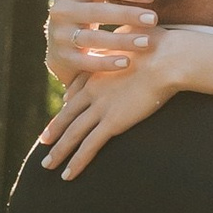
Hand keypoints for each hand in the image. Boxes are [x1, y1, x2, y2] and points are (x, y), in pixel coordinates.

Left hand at [39, 45, 177, 176]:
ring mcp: (101, 107)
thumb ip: (125, 43)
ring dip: (59, 152)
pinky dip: (77, 162)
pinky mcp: (113, 122)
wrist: (169, 57)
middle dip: (54, 130)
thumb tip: (130, 39)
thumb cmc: (160, 44)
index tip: (64, 108)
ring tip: (47, 165)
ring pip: (73, 134)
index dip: (69, 102)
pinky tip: (67, 175)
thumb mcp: (135, 37)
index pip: (78, 89)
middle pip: (68, 114)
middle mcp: (94, 90)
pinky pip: (89, 146)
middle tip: (43, 143)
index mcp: (99, 70)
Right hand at [47, 0, 156, 85]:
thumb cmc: (80, 11)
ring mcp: (59, 36)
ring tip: (146, 42)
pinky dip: (106, 63)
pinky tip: (128, 62)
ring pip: (93, 38)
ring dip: (121, 41)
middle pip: (97, 12)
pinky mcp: (61, 59)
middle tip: (154, 18)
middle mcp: (59, 11)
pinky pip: (86, 62)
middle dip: (127, 14)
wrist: (59, 47)